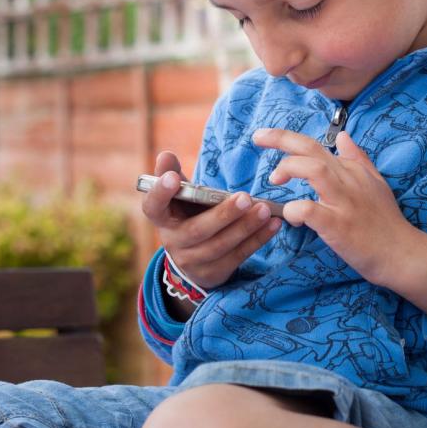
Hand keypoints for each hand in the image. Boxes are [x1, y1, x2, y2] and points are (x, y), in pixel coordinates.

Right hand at [140, 151, 282, 292]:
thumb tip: (166, 155)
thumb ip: (173, 175)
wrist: (192, 257)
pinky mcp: (214, 273)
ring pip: (221, 245)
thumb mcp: (179, 196)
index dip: (161, 193)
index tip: (173, 178)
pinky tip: (273, 224)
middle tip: (245, 197)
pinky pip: (238, 256)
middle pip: (197, 230)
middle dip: (223, 215)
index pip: (153, 206)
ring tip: (265, 209)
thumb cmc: (187, 214)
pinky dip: (257, 239)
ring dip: (245, 227)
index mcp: (161, 218)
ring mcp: (193, 261)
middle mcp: (173, 241)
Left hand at [251, 128, 420, 286]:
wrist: (402, 253)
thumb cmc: (387, 221)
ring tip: (275, 180)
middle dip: (281, 138)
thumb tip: (343, 137)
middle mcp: (347, 179)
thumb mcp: (377, 183)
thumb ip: (358, 159)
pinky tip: (293, 217)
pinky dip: (294, 210)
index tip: (267, 138)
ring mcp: (344, 202)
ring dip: (289, 169)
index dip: (288, 138)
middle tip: (258, 138)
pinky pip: (309, 210)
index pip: (316, 144)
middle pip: (311, 148)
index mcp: (352, 170)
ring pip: (313, 169)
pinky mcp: (338, 225)